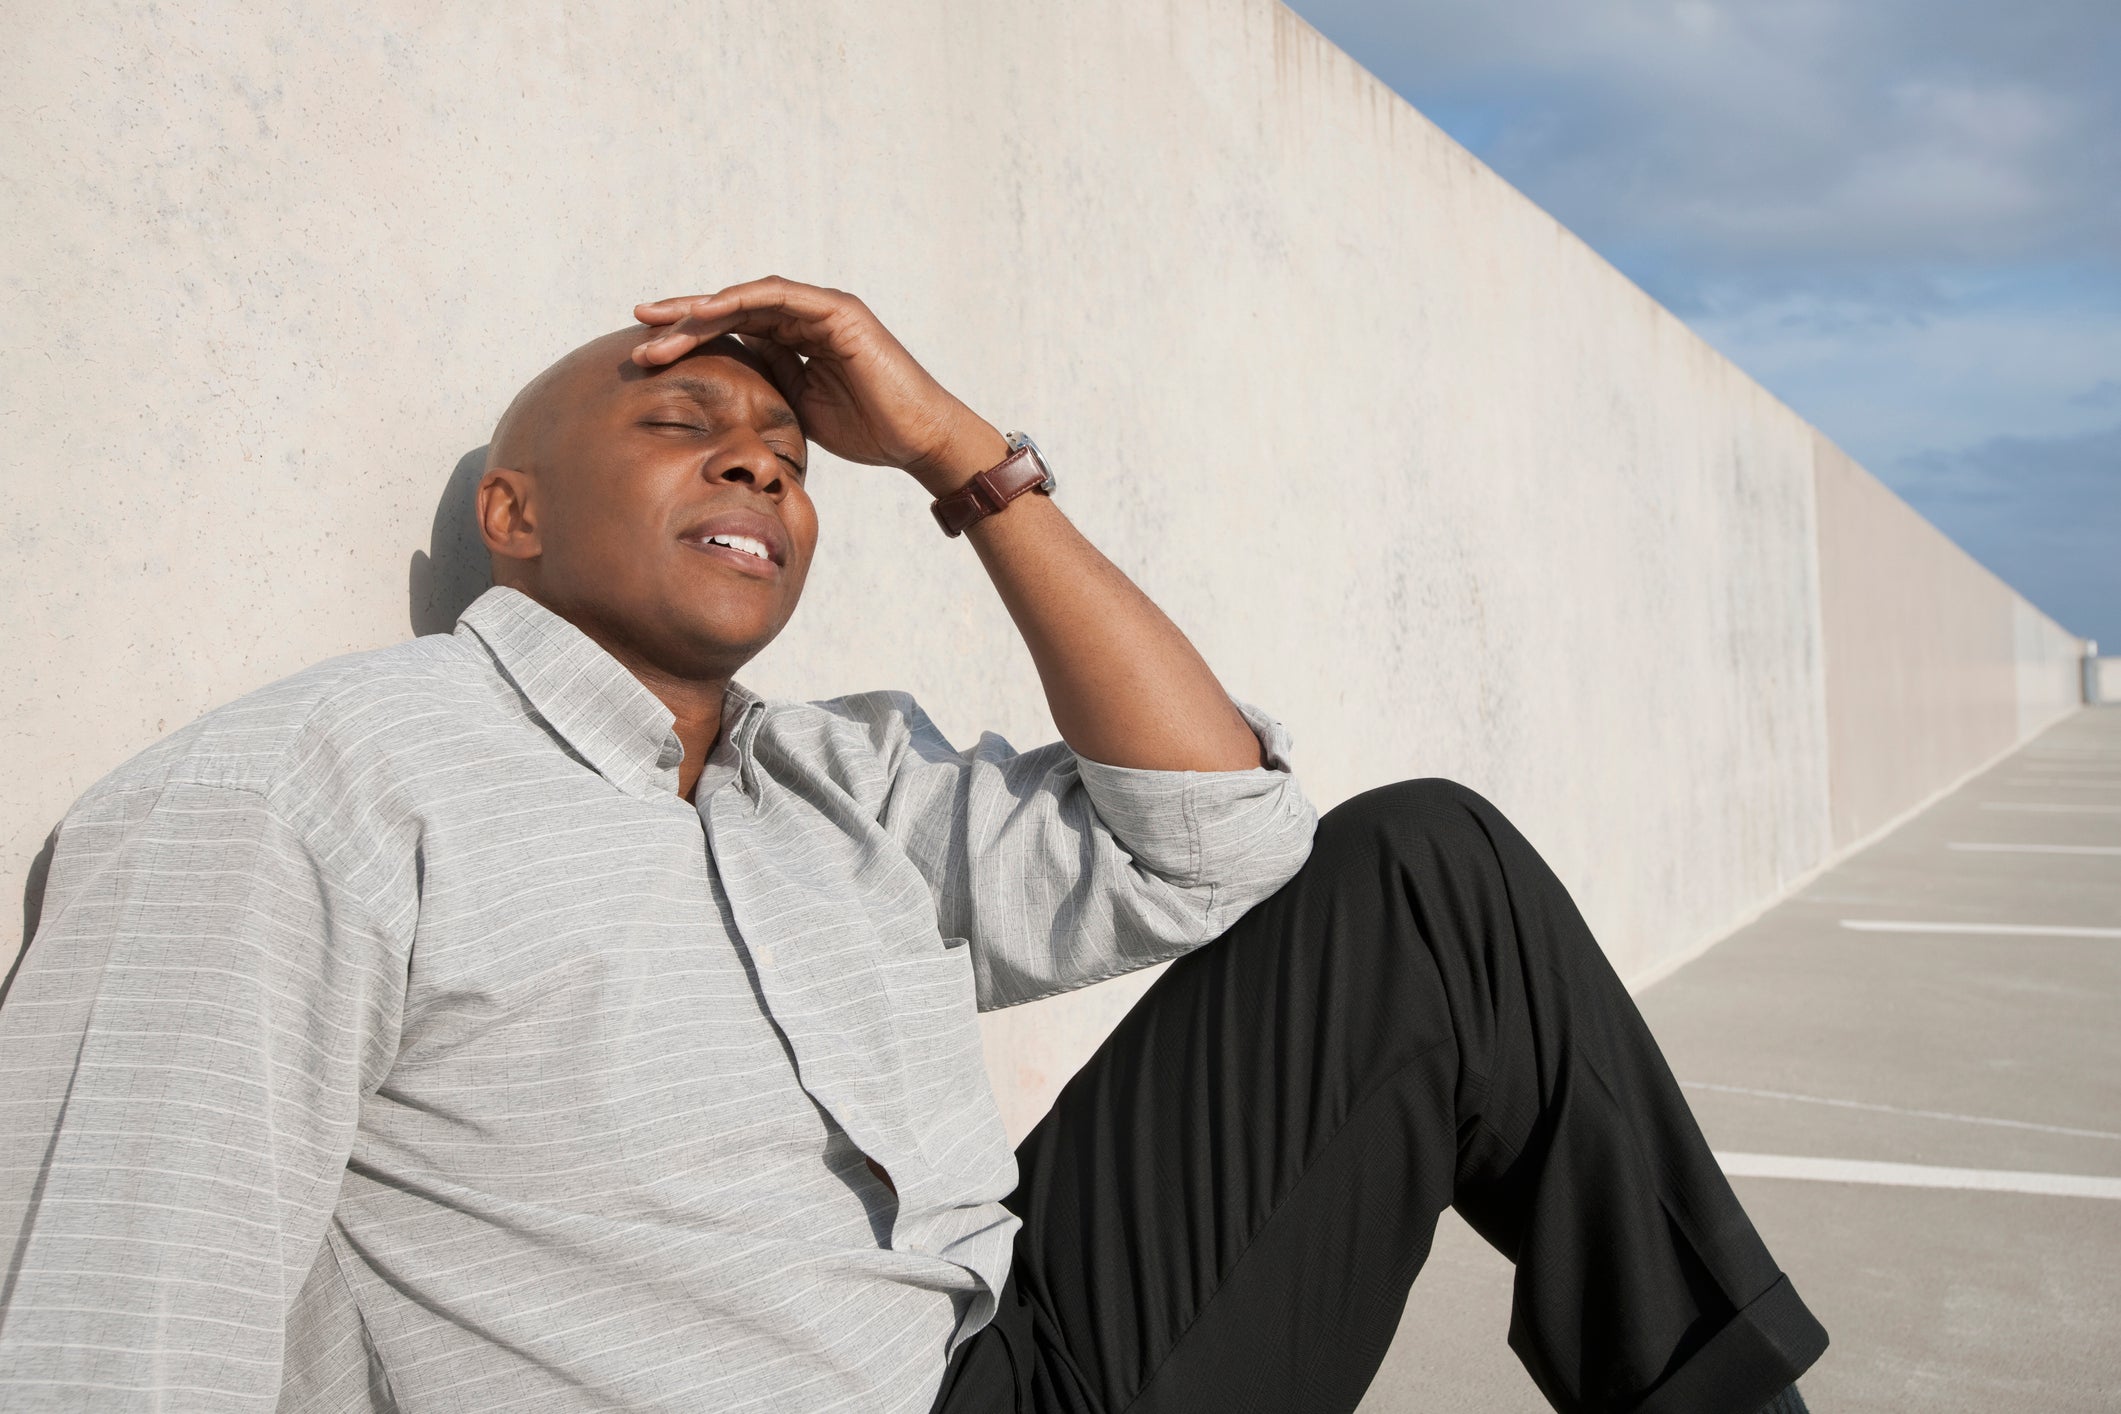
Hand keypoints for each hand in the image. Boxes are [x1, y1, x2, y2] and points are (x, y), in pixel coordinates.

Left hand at [632, 278, 1005, 492]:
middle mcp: (806, 316)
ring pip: (747, 298)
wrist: (917, 439)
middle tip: (638, 328)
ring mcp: (822, 309)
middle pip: (732, 308)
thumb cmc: (868, 431)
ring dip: (700, 309)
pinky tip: (705, 311)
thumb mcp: (799, 409)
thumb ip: (767, 388)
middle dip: (682, 318)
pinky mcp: (838, 310)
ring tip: (658, 323)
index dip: (689, 337)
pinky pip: (779, 297)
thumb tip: (723, 389)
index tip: (647, 351)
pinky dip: (740, 300)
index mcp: (796, 339)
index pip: (733, 329)